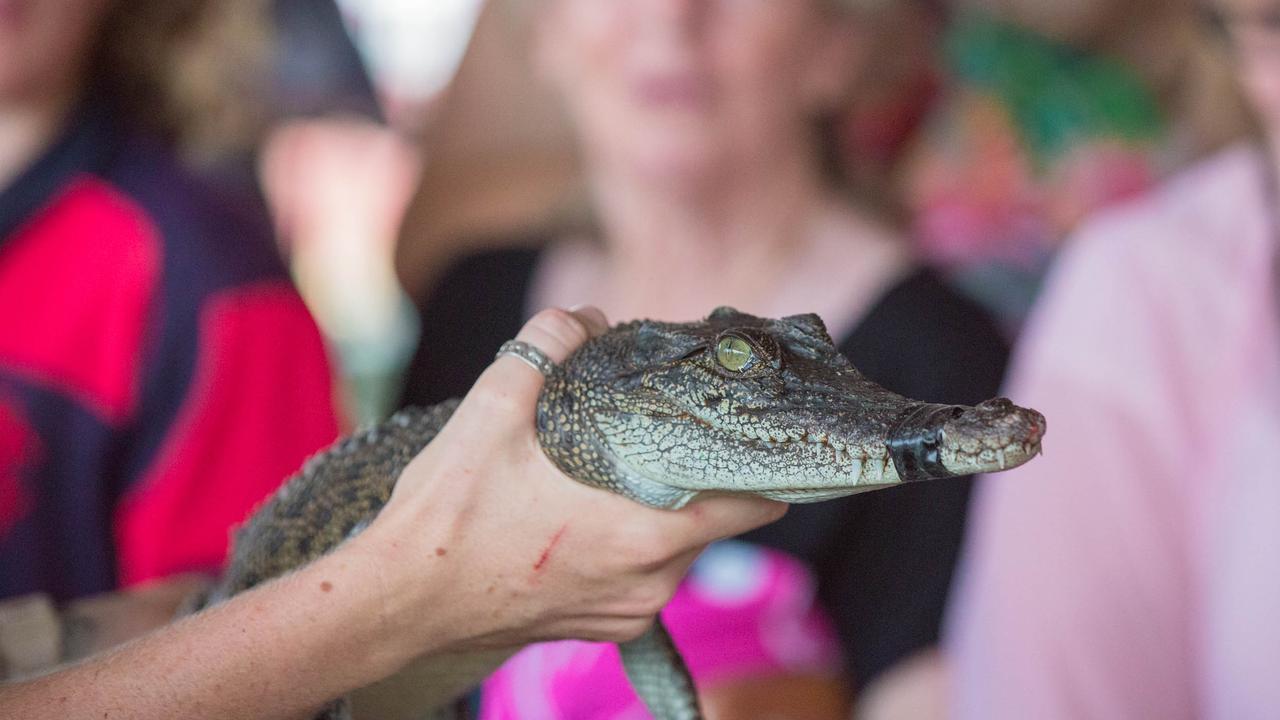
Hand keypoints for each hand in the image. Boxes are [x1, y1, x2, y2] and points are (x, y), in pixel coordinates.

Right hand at [349, 306, 786, 654]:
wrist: (399, 601)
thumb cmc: (449, 517)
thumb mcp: (493, 410)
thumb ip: (546, 346)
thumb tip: (583, 318)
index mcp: (645, 533)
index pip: (753, 502)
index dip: (759, 461)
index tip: (746, 429)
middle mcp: (650, 582)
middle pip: (718, 520)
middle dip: (700, 475)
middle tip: (666, 434)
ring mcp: (629, 611)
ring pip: (681, 550)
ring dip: (665, 510)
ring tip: (623, 471)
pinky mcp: (604, 626)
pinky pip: (647, 578)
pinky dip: (636, 545)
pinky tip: (593, 514)